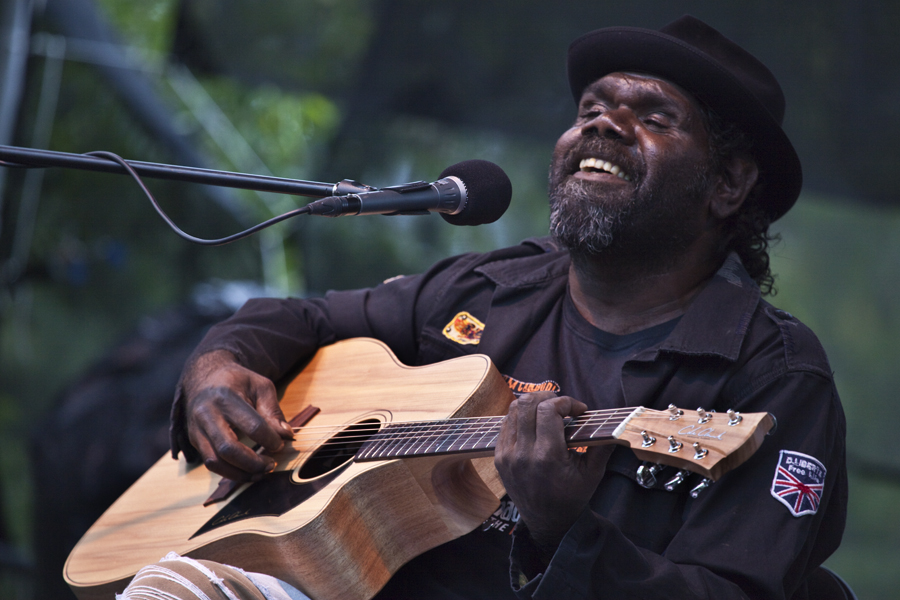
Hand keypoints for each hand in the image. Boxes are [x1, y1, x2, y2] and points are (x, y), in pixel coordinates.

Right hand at [183, 350, 294, 480]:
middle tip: (271, 465)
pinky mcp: (194, 440)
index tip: (281, 443)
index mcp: (226, 397)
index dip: (270, 439)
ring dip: (240, 473)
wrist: (203, 378)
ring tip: (260, 473)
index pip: (252, 426)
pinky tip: (246, 472)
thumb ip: (272, 410)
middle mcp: (206, 414)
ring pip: (215, 461)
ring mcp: (197, 429)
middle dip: (253, 462)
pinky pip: (210, 463)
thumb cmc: (236, 381)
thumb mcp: (260, 386)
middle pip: (228, 449)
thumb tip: (285, 434)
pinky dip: (229, 472)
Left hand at [495, 391, 613, 553]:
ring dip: (533, 405)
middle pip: (527, 404)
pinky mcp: (499, 457)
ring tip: (549, 413)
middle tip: (562, 406)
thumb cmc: (572, 497)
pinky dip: (522, 418)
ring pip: (514, 410)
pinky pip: (506, 424)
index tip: (579, 410)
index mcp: (546, 457)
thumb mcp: (593, 474)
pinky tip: (536, 425)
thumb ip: (601, 445)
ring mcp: (507, 455)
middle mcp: (522, 454)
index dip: (566, 402)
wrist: (547, 522)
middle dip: (547, 397)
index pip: (548, 410)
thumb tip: (616, 424)